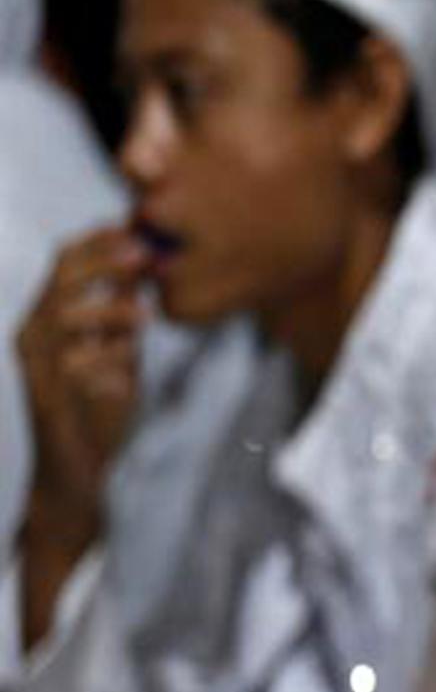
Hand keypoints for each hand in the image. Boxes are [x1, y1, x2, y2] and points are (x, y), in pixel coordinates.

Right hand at [16, 226, 147, 557]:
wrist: (80, 468)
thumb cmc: (98, 402)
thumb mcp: (120, 346)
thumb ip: (125, 309)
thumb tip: (147, 262)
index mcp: (48, 319)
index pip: (61, 266)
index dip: (93, 242)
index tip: (130, 224)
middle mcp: (33, 337)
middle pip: (57, 284)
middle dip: (98, 263)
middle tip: (140, 254)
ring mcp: (36, 367)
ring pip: (61, 321)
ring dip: (106, 312)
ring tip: (145, 316)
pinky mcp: (45, 398)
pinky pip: (70, 366)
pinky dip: (103, 359)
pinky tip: (124, 363)